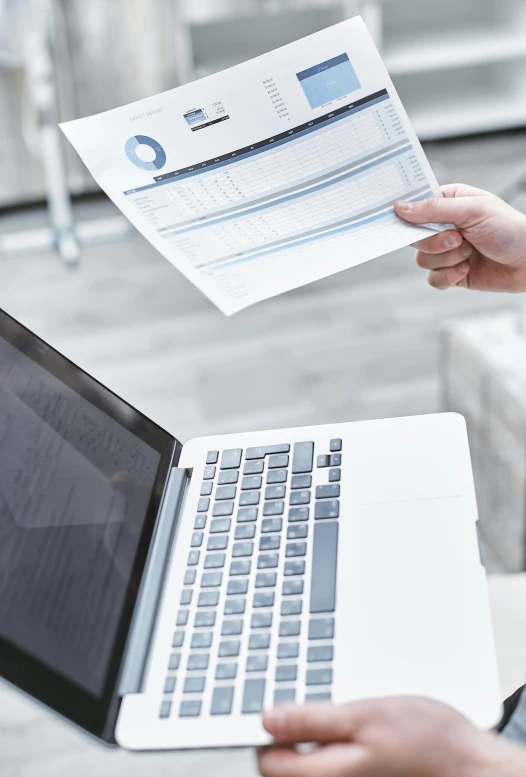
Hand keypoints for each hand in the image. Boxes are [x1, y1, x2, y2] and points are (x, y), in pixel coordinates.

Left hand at [258, 697, 525, 776]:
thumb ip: (311, 721)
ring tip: (336, 720)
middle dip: (289, 734)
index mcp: (325, 776)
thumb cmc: (425, 741)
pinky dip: (329, 749)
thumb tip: (267, 719)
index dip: (267, 730)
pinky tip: (351, 734)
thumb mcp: (364, 716)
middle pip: (284, 768)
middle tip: (313, 708)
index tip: (277, 706)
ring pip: (308, 767)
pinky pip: (329, 768)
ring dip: (309, 741)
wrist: (468, 764)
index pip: (267, 763)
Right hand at [394, 184, 525, 290]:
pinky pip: (433, 279)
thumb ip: (433, 209)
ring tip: (469, 254)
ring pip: (422, 260)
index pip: (414, 206)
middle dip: (435, 242)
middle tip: (458, 239)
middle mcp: (444, 226)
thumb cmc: (508, 229)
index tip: (399, 220)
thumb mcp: (472, 211)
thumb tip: (400, 208)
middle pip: (414, 237)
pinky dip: (449, 277)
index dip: (406, 215)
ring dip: (446, 260)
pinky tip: (467, 270)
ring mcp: (447, 251)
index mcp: (448, 203)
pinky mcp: (452, 273)